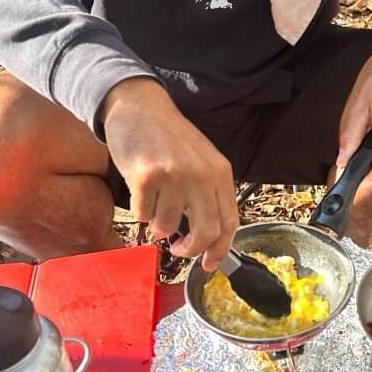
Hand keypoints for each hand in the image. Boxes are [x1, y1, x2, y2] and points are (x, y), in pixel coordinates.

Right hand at [99, 78, 237, 268]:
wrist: (141, 108)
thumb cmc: (170, 138)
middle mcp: (201, 175)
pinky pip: (143, 215)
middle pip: (206, 232)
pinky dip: (141, 213)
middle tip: (179, 251)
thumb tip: (211, 236)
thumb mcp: (203, 160)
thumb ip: (210, 193)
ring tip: (155, 212)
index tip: (209, 263)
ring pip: (168, 227)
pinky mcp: (146, 177)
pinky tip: (141, 196)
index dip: (220, 250)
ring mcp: (174, 176)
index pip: (229, 222)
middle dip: (191, 250)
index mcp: (220, 172)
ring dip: (159, 228)